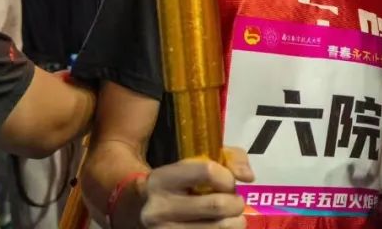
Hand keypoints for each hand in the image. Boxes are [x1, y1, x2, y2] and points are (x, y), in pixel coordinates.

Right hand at [139, 147, 253, 227]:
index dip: (227, 177)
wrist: (133, 210)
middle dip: (236, 204)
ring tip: (232, 219)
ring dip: (235, 224)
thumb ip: (228, 159)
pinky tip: (222, 227)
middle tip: (235, 204)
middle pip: (217, 205)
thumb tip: (248, 177)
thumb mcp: (193, 162)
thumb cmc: (173, 183)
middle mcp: (159, 209)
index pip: (208, 172)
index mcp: (162, 179)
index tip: (229, 183)